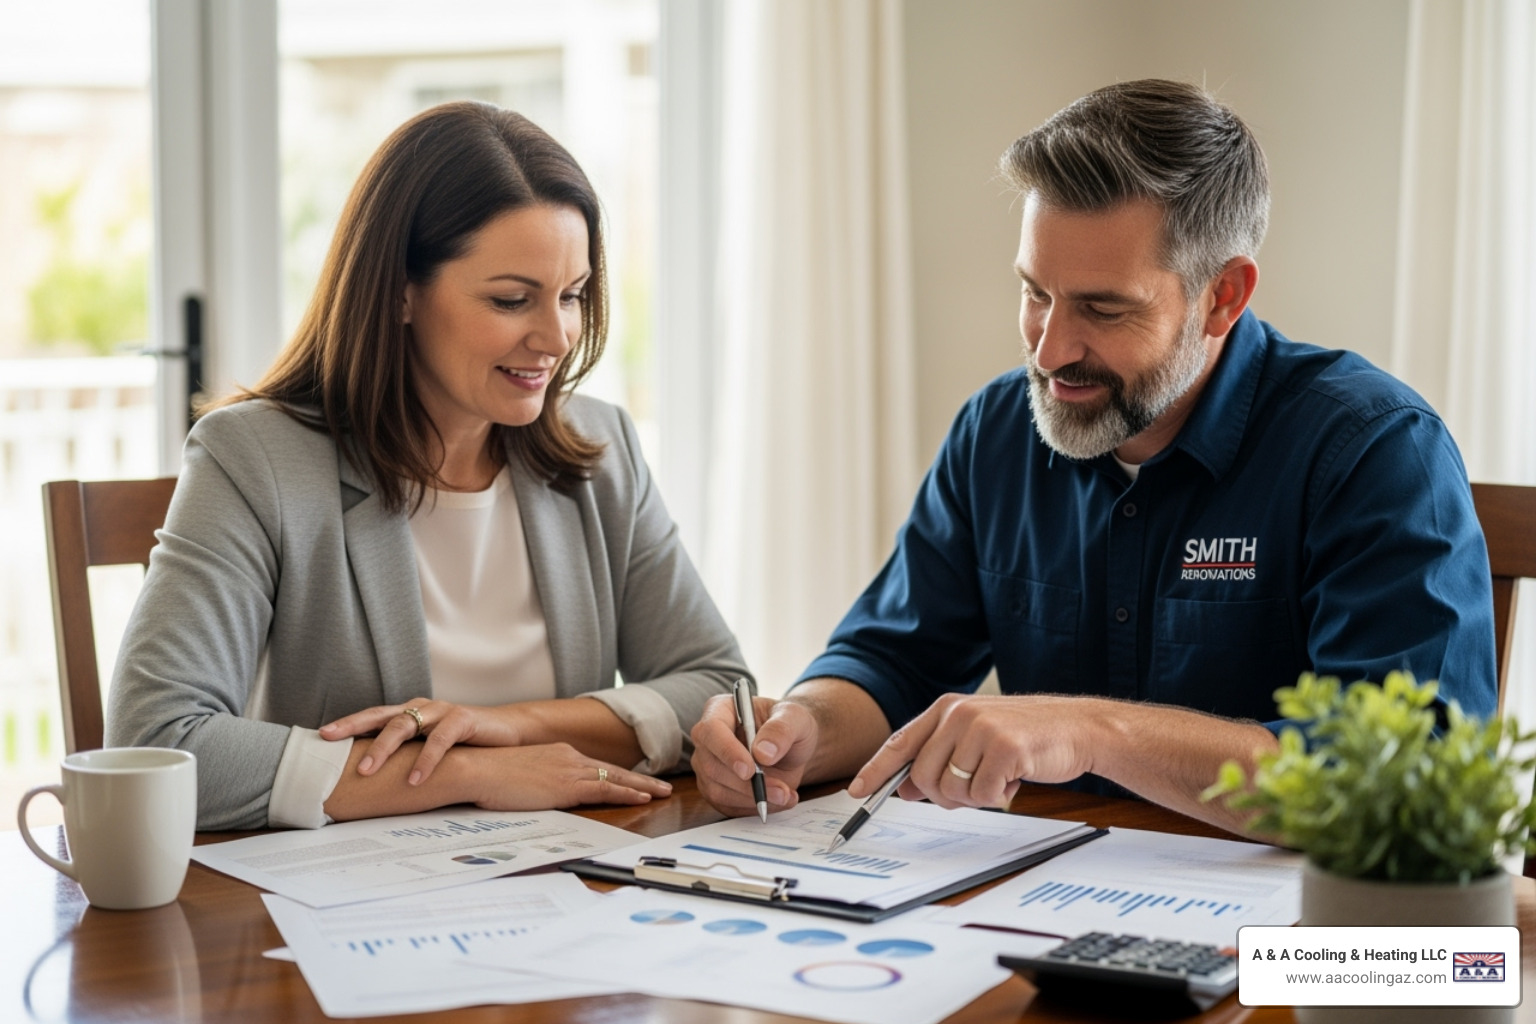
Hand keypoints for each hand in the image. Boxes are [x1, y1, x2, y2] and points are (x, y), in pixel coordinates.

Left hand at [321, 699, 522, 784]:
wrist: (510, 734)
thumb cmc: (466, 746)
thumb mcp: (430, 749)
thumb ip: (406, 756)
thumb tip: (369, 782)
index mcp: (411, 713)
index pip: (372, 716)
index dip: (347, 724)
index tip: (320, 737)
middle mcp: (423, 708)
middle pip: (382, 716)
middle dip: (354, 730)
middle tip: (330, 746)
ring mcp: (443, 711)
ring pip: (406, 724)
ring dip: (384, 747)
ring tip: (367, 769)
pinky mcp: (464, 719)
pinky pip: (440, 739)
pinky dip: (426, 759)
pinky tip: (415, 778)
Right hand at [466, 742, 671, 809]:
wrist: (475, 769)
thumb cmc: (487, 776)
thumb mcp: (517, 778)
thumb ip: (534, 784)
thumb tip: (537, 796)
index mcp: (557, 754)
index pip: (595, 766)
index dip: (618, 775)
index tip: (634, 781)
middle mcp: (568, 757)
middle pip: (612, 769)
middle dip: (639, 779)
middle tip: (661, 785)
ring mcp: (569, 770)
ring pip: (616, 778)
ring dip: (642, 786)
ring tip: (662, 792)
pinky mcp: (567, 785)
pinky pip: (606, 788)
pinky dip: (627, 792)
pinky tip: (643, 798)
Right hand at [690, 693, 817, 815]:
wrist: (791, 747)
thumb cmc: (789, 725)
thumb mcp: (795, 718)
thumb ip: (781, 730)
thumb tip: (763, 753)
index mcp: (720, 710)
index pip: (710, 731)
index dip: (727, 752)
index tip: (750, 770)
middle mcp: (707, 739)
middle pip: (712, 766)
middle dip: (747, 785)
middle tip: (781, 790)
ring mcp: (708, 766)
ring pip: (718, 791)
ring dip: (753, 799)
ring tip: (786, 795)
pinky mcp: (716, 790)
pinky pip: (728, 806)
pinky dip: (754, 808)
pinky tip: (779, 800)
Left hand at [848, 693, 1099, 809]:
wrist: (1079, 728)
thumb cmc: (1027, 737)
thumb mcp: (976, 738)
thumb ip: (940, 757)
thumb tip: (906, 788)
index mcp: (946, 708)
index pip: (900, 742)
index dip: (876, 769)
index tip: (857, 791)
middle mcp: (958, 714)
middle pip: (923, 776)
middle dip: (944, 795)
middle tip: (974, 788)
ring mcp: (980, 728)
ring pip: (951, 789)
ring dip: (975, 796)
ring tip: (999, 776)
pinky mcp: (1004, 747)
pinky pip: (982, 795)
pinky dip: (998, 796)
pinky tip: (1016, 777)